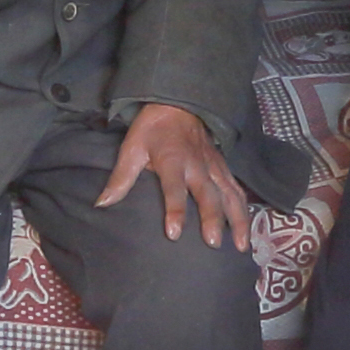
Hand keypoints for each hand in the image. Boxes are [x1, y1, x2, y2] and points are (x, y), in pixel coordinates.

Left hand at [95, 102, 250, 251]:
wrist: (178, 104)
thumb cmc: (152, 129)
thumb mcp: (132, 147)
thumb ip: (121, 177)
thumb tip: (102, 203)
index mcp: (172, 160)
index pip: (174, 187)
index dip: (175, 209)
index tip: (174, 233)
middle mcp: (197, 164)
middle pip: (207, 193)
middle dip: (212, 218)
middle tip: (212, 243)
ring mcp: (213, 166)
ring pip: (229, 193)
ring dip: (237, 218)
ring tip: (240, 245)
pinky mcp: (222, 167)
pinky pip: (237, 189)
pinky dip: (244, 209)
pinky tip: (246, 229)